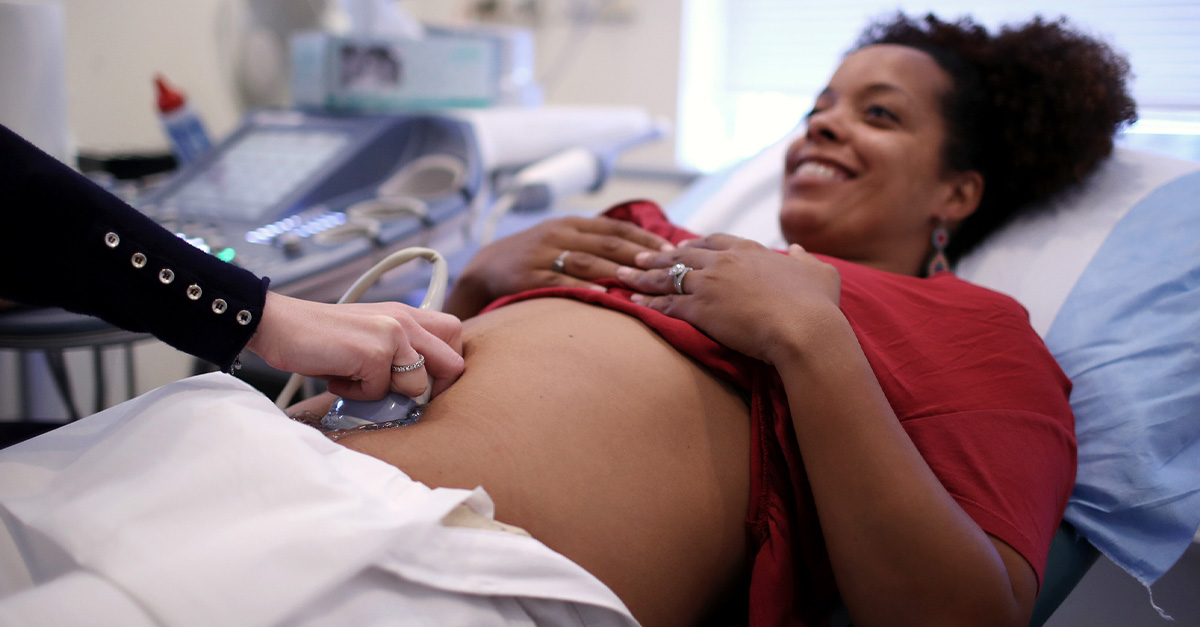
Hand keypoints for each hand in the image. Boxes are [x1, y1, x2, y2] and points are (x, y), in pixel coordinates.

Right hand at [246, 292, 463, 400]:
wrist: (279, 324)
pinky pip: (381, 392)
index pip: (455, 336)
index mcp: (407, 313)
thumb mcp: (370, 335)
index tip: (423, 382)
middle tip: (398, 391)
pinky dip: (358, 394)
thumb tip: (421, 387)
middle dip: (430, 388)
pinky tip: (338, 377)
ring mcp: (392, 333)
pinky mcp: (374, 352)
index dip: (445, 366)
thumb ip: (398, 351)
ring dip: (386, 392)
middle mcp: (405, 319)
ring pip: (418, 385)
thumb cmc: (323, 337)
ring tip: (357, 379)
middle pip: (452, 362)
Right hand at [445, 215, 672, 317]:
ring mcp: (542, 254)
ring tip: (642, 281)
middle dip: (639, 255)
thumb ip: (593, 242)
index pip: (615, 228)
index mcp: (571, 223)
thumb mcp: (562, 239)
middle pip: (606, 243)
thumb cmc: (532, 257)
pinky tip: (604, 295)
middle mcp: (559, 234)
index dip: (645, 238)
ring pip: (586, 260)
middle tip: (666, 268)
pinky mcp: (528, 275)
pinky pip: (559, 281)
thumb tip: (640, 251)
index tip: (672, 250)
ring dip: (616, 271)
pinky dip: (583, 287)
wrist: (484, 268)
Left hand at [617, 235, 841, 363]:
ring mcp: (710, 284)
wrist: (804, 329)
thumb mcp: (820, 273)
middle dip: (659, 255)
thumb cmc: (817, 305)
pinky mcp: (700, 309)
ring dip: (643, 274)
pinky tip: (632, 300)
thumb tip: (799, 249)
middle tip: (639, 254)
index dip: (696, 243)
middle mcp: (725, 262)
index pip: (716, 241)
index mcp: (751, 251)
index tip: (682, 245)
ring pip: (669, 276)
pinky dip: (648, 301)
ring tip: (623, 272)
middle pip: (684, 255)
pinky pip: (667, 303)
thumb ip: (807, 259)